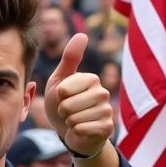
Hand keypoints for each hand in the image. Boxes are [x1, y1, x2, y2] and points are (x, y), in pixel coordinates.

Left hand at [44, 33, 112, 156]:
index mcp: (91, 79)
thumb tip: (82, 34)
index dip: (57, 97)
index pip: (63, 89)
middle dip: (62, 111)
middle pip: (68, 105)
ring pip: (75, 118)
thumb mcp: (59, 80)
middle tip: (67, 112)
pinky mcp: (107, 127)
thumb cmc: (62, 104)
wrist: (70, 131)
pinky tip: (81, 130)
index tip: (63, 98)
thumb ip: (69, 59)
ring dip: (69, 122)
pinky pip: (82, 129)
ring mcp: (107, 111)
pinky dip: (76, 131)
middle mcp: (102, 93)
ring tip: (74, 120)